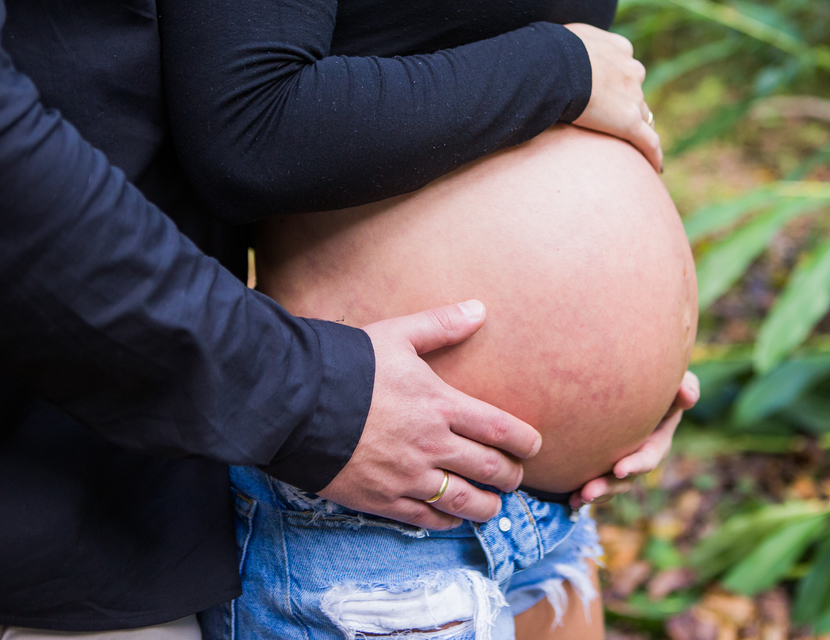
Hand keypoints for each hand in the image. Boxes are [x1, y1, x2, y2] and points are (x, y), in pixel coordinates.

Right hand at [319, 300, 541, 529]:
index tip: (535, 447)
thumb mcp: (396, 335)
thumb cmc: (346, 364)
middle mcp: (430, 444)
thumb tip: (479, 308)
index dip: (524, 441)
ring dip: (485, 507)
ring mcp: (406, 475)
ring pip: (462, 501)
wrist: (293, 402)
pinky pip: (424, 518)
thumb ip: (440, 325)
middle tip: (516, 478)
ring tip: (493, 506)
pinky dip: (445, 521)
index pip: (499, 429)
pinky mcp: (380, 498)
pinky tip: (453, 520)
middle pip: (488, 469)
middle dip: (510, 477)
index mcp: (440, 404)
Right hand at [564, 22, 663, 172]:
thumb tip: (560, 49)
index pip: (625, 69)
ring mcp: (633, 98)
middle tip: (613, 120)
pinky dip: (654, 155)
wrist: (554, 65)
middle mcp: (632, 71)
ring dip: (637, 129)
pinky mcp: (629, 123)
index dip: (618, 81)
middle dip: (627, 105)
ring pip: (642, 117)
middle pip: (636, 93)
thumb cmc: (551, 49)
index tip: (609, 92)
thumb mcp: (567, 36)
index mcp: (620, 49)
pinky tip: (657, 168)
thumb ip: (576, 44)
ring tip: (632, 146)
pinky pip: (649, 142)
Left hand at [569, 370, 699, 509]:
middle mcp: (639, 457)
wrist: (635, 388)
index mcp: (657, 441)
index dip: (636, 465)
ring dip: (594, 493)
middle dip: (608, 486)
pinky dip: (581, 491)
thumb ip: (686, 388)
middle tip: (589, 492)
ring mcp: (621, 462)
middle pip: (625, 477)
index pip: (648, 456)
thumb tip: (688, 396)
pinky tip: (570, 499)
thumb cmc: (660, 384)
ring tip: (578, 498)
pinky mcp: (603, 462)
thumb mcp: (680, 384)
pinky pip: (594, 480)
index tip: (619, 470)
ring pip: (609, 484)